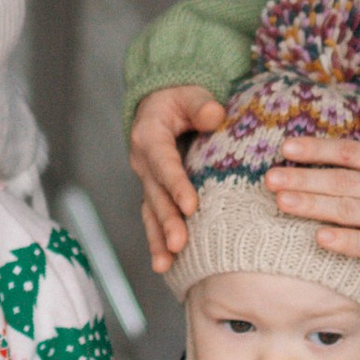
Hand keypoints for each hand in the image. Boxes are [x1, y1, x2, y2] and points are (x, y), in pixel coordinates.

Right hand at [130, 85, 228, 272]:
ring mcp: (147, 180)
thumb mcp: (189, 94)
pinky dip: (158, 241)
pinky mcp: (154, 193)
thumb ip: (202, 105)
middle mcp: (143, 162)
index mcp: (150, 137)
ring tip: (166, 264)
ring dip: (158, 238)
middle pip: (155, 195)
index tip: (191, 206)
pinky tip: (166, 265)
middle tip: (179, 243)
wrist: (160, 104)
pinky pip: (154, 219)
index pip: (164, 164)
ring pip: (151, 212)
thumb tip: (215, 115)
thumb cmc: (179, 99)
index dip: (176, 185)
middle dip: (167, 221)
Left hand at [271, 106, 359, 270]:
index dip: (318, 149)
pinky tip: (320, 239)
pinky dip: (346, 242)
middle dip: (304, 179)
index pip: (350, 153)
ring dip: (315, 206)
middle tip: (270, 179)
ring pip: (349, 210)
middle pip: (342, 181)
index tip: (287, 148)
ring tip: (282, 203)